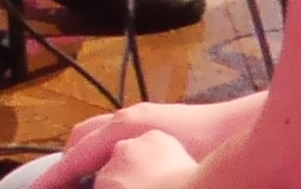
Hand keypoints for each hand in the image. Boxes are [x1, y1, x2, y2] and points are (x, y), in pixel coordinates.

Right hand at [57, 95, 255, 182]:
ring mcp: (143, 119)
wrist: (246, 129)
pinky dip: (107, 156)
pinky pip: (117, 139)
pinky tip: (121, 180)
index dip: (54, 179)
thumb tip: (106, 181)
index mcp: (125, 129)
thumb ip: (132, 174)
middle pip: (80, 140)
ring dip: (87, 161)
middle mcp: (128, 120)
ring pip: (99, 137)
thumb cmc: (211, 150)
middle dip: (66, 168)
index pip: (76, 156)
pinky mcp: (157, 124)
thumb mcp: (172, 173)